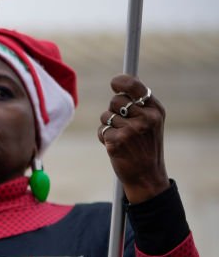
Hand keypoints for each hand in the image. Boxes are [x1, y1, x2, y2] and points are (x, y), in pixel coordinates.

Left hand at [97, 75, 168, 203]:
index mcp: (155, 110)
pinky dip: (104, 137)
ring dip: (108, 125)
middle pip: (115, 100)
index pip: (135, 87)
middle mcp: (145, 118)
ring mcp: (131, 130)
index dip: (121, 81)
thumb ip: (140, 104)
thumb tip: (121, 82)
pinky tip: (116, 146)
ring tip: (121, 137)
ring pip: (105, 115)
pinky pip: (101, 130)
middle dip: (114, 109)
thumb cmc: (146, 145)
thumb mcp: (152, 122)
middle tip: (123, 123)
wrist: (146, 175)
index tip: (114, 82)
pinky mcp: (116, 142)